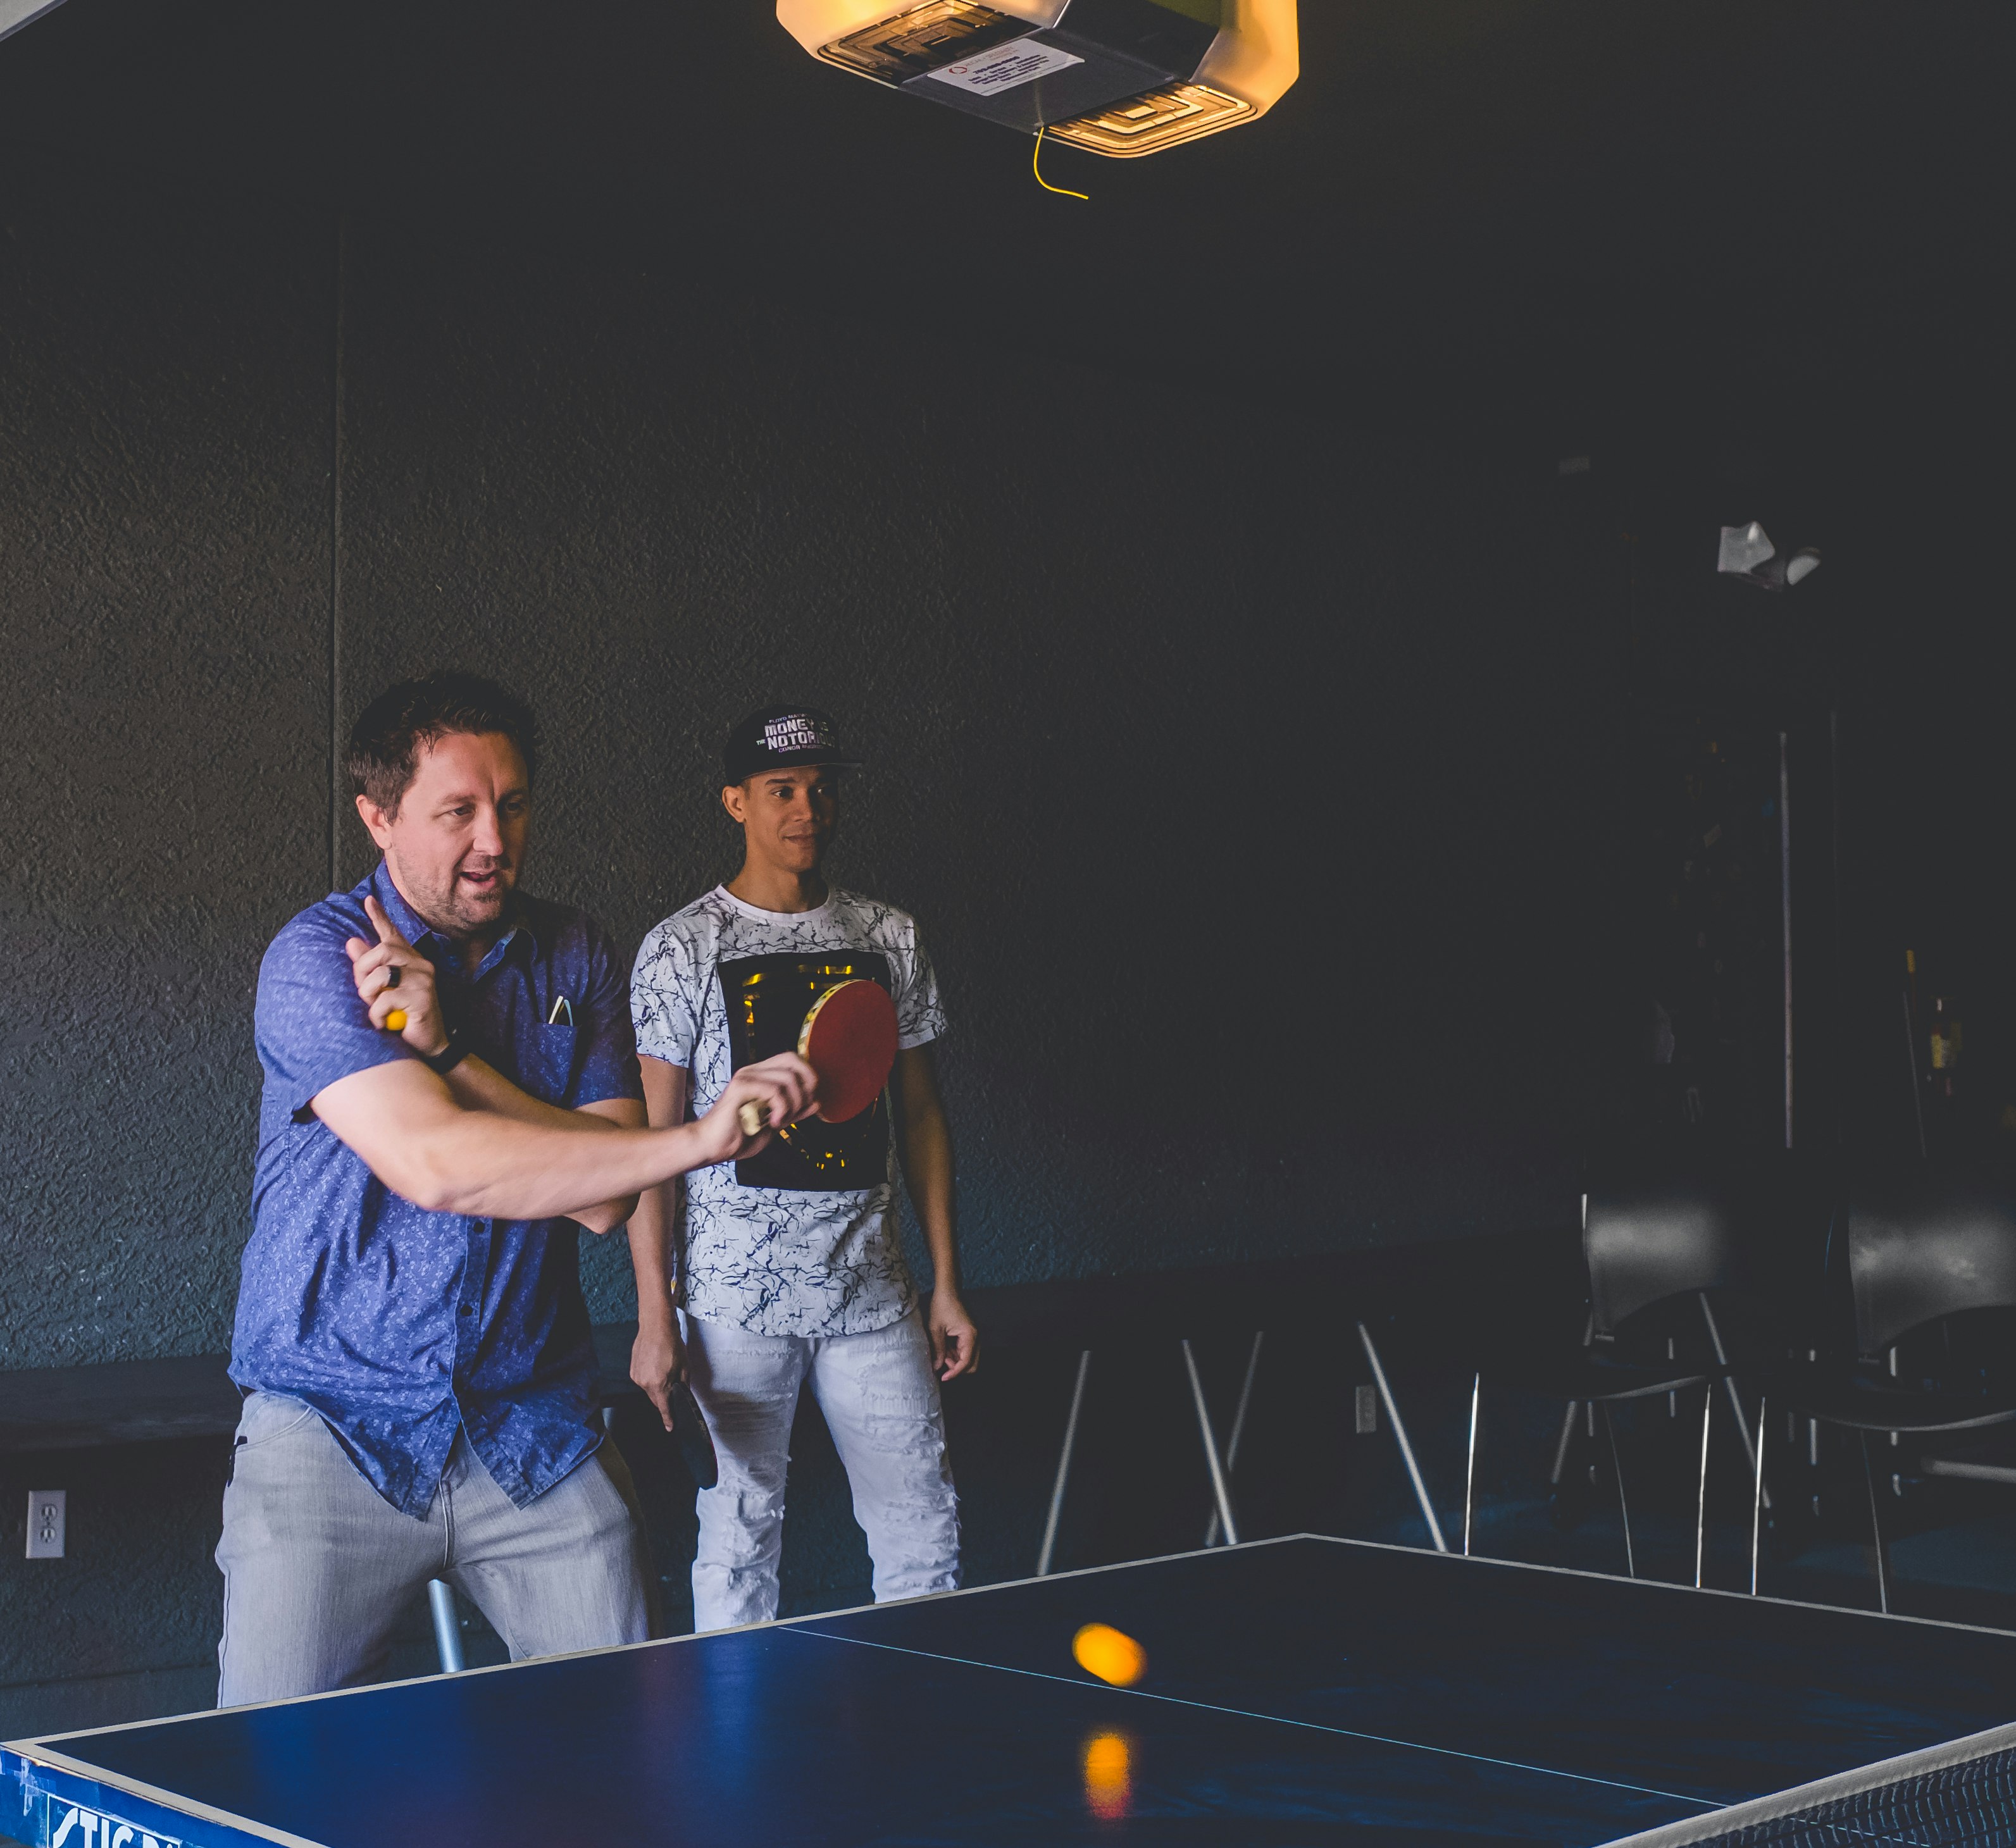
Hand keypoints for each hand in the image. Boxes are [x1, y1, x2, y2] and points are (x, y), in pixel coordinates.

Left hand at [345, 894, 446, 1055]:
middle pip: (382, 951)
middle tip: (366, 993)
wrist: (429, 1045)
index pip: (392, 935)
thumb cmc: (404, 1017)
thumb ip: (368, 969)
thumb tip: (351, 942)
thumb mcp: (382, 991)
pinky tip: (384, 1023)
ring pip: (382, 974)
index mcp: (410, 961)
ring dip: (370, 996)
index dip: (379, 917)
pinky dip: (377, 1015)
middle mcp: (420, 965)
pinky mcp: (423, 997)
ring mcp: (424, 980)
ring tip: (376, 1010)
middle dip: (364, 971)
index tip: (368, 901)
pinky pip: (386, 999)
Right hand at [630, 1316, 686, 1431]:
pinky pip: (643, 1380)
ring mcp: (637, 1376)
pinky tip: (656, 1365)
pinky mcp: (632, 1370)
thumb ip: (683, 1385)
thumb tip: (683, 1394)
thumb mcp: (685, 1366)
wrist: (656, 1327)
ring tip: (664, 1369)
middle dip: (665, 1397)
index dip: (668, 1419)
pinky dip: (650, 1377)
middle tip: (672, 1385)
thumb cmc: (671, 1343)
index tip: (669, 1427)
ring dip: (657, 1386)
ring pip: (649, 1390)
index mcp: (658, 1384)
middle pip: (656, 1400)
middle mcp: (644, 1383)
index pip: (663, 1408)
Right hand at [694, 1053, 818, 1164]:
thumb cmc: (739, 1137)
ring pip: (787, 1078)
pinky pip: (774, 1091)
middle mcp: (753, 1071)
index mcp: (761, 1076)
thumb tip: (816, 1102)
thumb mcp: (775, 1123)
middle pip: (793, 1059)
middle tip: (801, 1107)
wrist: (713, 1147)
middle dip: (806, 1084)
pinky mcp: (740, 1087)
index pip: (793, 1060)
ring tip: (781, 1120)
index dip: (808, 1077)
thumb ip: (794, 1112)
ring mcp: (746, 1076)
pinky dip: (781, 1108)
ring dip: (794, 1103)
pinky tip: (773, 1122)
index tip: (808, 1102)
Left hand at [929, 1285, 978, 1380]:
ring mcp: (973, 1335)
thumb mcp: (936, 1329)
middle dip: (957, 1368)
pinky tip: (944, 1347)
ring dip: (955, 1360)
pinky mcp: (969, 1334)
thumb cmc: (942, 1305)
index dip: (955, 1372)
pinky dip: (955, 1353)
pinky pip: (965, 1350)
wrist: (948, 1289)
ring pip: (968, 1358)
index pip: (966, 1362)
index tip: (943, 1377)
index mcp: (970, 1335)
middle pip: (972, 1364)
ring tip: (940, 1352)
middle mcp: (975, 1337)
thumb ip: (938, 1350)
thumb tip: (937, 1367)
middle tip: (942, 1362)